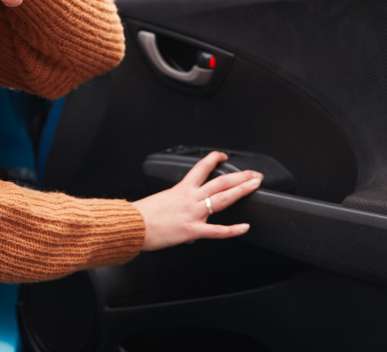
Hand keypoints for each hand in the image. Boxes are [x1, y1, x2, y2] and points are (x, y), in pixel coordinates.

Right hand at [132, 151, 262, 250]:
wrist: (132, 225)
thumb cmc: (142, 215)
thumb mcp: (160, 203)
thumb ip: (177, 209)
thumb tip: (185, 220)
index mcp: (181, 189)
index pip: (201, 168)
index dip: (214, 159)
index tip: (223, 156)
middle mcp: (190, 198)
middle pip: (220, 182)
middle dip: (240, 176)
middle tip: (254, 174)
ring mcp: (193, 213)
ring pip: (222, 199)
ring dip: (241, 190)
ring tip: (255, 185)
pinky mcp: (192, 230)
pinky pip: (216, 230)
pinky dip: (233, 230)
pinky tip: (245, 228)